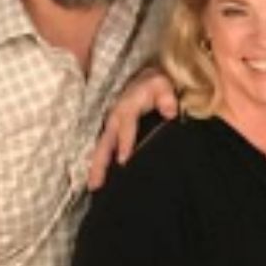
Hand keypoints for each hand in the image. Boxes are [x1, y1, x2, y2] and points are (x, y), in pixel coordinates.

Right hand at [87, 68, 178, 189]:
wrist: (145, 79)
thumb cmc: (155, 85)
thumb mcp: (163, 85)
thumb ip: (166, 97)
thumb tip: (171, 112)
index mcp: (127, 108)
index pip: (125, 126)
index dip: (124, 142)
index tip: (123, 161)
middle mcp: (114, 119)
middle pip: (105, 142)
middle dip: (100, 162)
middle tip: (97, 183)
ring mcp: (110, 126)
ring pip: (100, 148)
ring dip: (96, 167)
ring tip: (93, 186)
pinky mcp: (111, 132)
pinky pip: (102, 149)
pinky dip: (98, 164)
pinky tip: (98, 180)